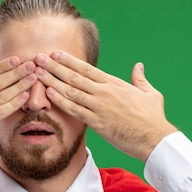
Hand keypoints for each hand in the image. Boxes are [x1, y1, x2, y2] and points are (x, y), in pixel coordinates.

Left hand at [34, 51, 177, 160]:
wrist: (154, 138)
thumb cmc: (153, 118)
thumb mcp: (150, 93)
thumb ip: (140, 79)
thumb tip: (138, 66)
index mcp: (115, 84)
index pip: (87, 68)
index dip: (69, 60)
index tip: (56, 53)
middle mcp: (104, 92)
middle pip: (74, 76)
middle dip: (54, 66)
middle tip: (38, 58)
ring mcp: (99, 107)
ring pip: (71, 91)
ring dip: (52, 81)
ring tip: (37, 73)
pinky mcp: (97, 122)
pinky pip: (74, 110)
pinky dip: (60, 101)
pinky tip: (48, 94)